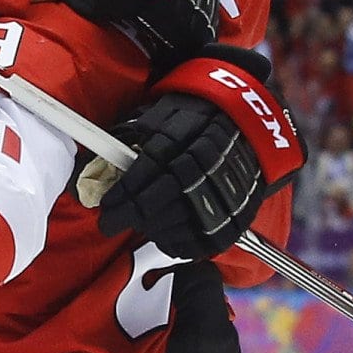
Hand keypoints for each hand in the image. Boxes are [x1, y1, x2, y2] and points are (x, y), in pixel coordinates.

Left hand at [78, 46, 302, 260]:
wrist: (252, 121)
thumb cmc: (197, 115)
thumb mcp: (164, 111)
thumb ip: (135, 134)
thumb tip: (101, 158)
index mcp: (189, 132)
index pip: (150, 167)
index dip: (124, 191)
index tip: (105, 205)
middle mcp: (209, 161)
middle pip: (165, 196)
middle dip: (132, 214)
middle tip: (110, 222)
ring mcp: (227, 188)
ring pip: (183, 219)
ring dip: (153, 228)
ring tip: (138, 224)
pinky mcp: (239, 212)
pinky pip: (206, 239)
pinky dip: (180, 242)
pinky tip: (163, 236)